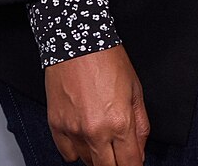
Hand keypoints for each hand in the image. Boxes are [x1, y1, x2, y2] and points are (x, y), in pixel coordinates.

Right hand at [43, 45, 149, 165]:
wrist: (77, 43)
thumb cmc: (108, 60)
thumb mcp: (136, 91)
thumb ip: (140, 125)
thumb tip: (140, 149)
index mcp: (120, 122)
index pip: (130, 163)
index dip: (134, 165)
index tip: (134, 162)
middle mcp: (95, 131)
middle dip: (117, 163)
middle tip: (119, 153)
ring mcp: (73, 131)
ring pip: (87, 162)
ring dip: (98, 156)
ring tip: (103, 137)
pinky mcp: (56, 126)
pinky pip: (67, 154)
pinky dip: (77, 150)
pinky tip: (85, 136)